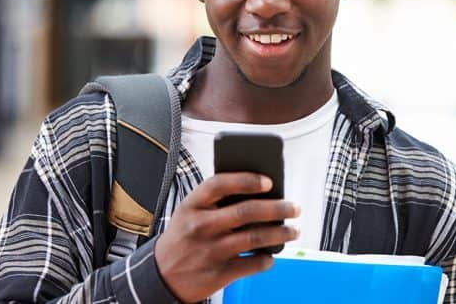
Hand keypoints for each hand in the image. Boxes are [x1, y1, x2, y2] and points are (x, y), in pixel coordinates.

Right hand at [154, 173, 299, 302]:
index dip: (247, 180)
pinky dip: (267, 259)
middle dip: (278, 208)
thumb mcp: (189, 212)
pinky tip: (271, 255)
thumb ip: (216, 200)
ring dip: (281, 233)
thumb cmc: (183, 237)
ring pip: (255, 238)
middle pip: (246, 211)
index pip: (220, 184)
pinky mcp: (218, 274)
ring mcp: (210, 251)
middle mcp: (201, 226)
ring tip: (293, 230)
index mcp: (193, 205)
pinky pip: (252, 264)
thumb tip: (260, 193)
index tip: (269, 182)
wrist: (160, 275)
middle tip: (295, 208)